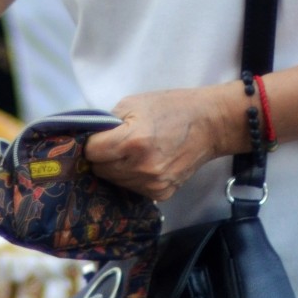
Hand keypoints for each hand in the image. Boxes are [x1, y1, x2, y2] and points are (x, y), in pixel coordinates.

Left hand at [85, 87, 236, 201]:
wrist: (210, 124)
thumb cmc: (171, 108)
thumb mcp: (132, 104)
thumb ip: (107, 123)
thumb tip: (88, 138)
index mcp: (132, 141)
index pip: (91, 152)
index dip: (92, 143)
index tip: (99, 137)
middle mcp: (141, 167)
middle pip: (100, 169)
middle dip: (103, 156)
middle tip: (116, 143)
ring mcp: (152, 184)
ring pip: (114, 181)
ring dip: (116, 168)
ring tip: (133, 152)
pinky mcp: (161, 194)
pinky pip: (132, 189)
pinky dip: (132, 177)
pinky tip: (145, 163)